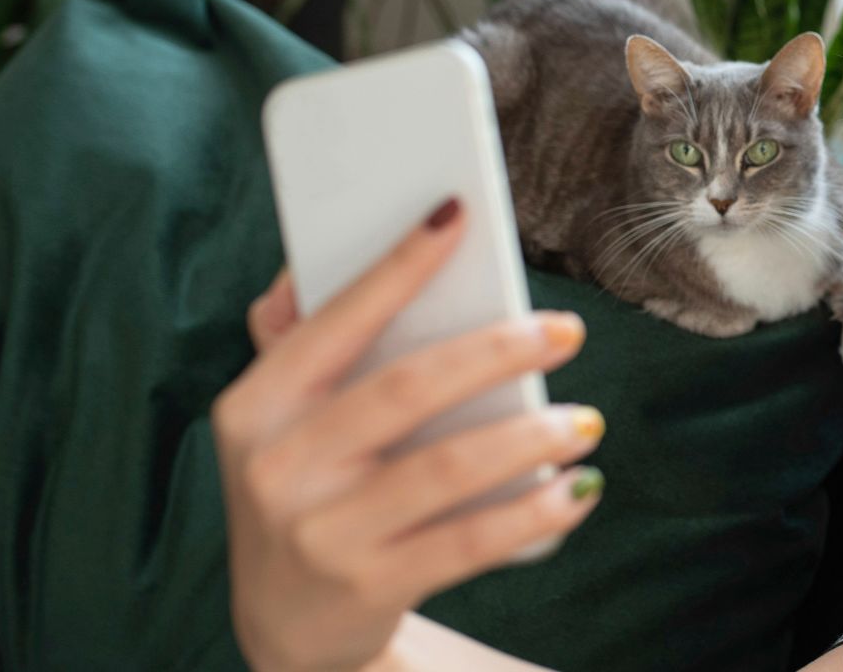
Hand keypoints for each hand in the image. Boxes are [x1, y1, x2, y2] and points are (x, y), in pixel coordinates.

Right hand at [213, 199, 605, 671]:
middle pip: (407, 389)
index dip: (397, 265)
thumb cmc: (307, 492)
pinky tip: (578, 488)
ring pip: (447, 468)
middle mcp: (280, 466)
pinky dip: (535, 512)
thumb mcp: (277, 424)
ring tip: (585, 419)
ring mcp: (323, 532)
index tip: (458, 213)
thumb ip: (296, 344)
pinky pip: (470, 541)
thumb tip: (313, 259)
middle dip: (496, 350)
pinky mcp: (370, 584)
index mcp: (257, 406)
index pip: (336, 322)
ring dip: (531, 436)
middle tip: (567, 330)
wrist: (287, 628)